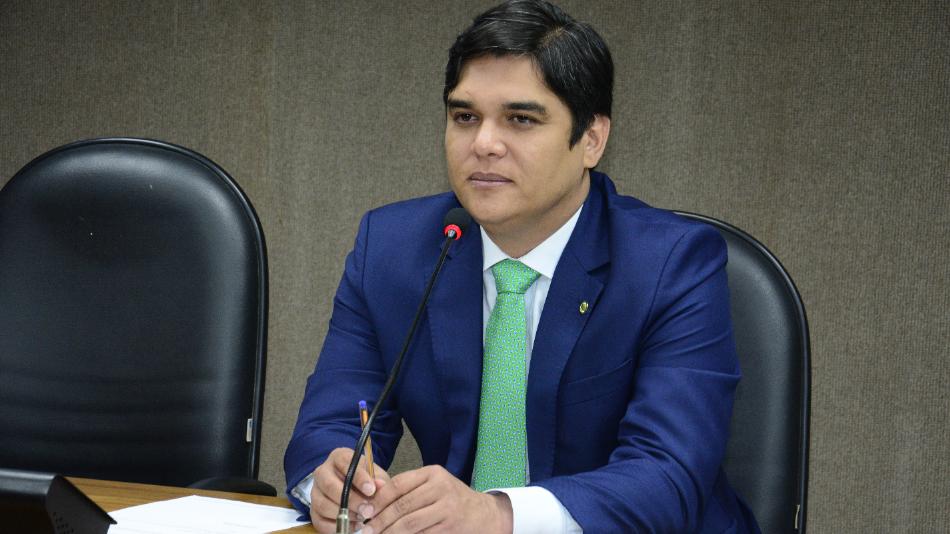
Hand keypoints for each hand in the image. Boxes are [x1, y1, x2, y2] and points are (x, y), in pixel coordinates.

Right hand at [309, 447, 389, 532]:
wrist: (355, 489)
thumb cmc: (365, 479)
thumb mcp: (375, 475)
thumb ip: (378, 479)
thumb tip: (380, 485)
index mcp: (338, 457)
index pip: (345, 463)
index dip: (358, 477)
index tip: (371, 490)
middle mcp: (322, 472)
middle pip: (329, 485)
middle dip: (350, 500)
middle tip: (367, 510)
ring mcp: (316, 492)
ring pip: (323, 504)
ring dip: (344, 514)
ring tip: (361, 518)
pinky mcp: (313, 511)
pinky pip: (320, 521)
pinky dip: (337, 527)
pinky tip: (354, 526)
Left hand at [361, 465, 512, 533]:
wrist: (484, 515)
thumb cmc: (452, 500)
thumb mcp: (433, 487)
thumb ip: (408, 490)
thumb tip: (373, 502)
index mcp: (432, 473)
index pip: (398, 484)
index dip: (379, 500)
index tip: (365, 512)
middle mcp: (440, 487)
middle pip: (402, 505)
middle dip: (380, 520)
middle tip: (366, 530)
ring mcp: (446, 507)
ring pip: (409, 522)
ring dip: (389, 532)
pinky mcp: (449, 524)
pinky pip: (420, 533)